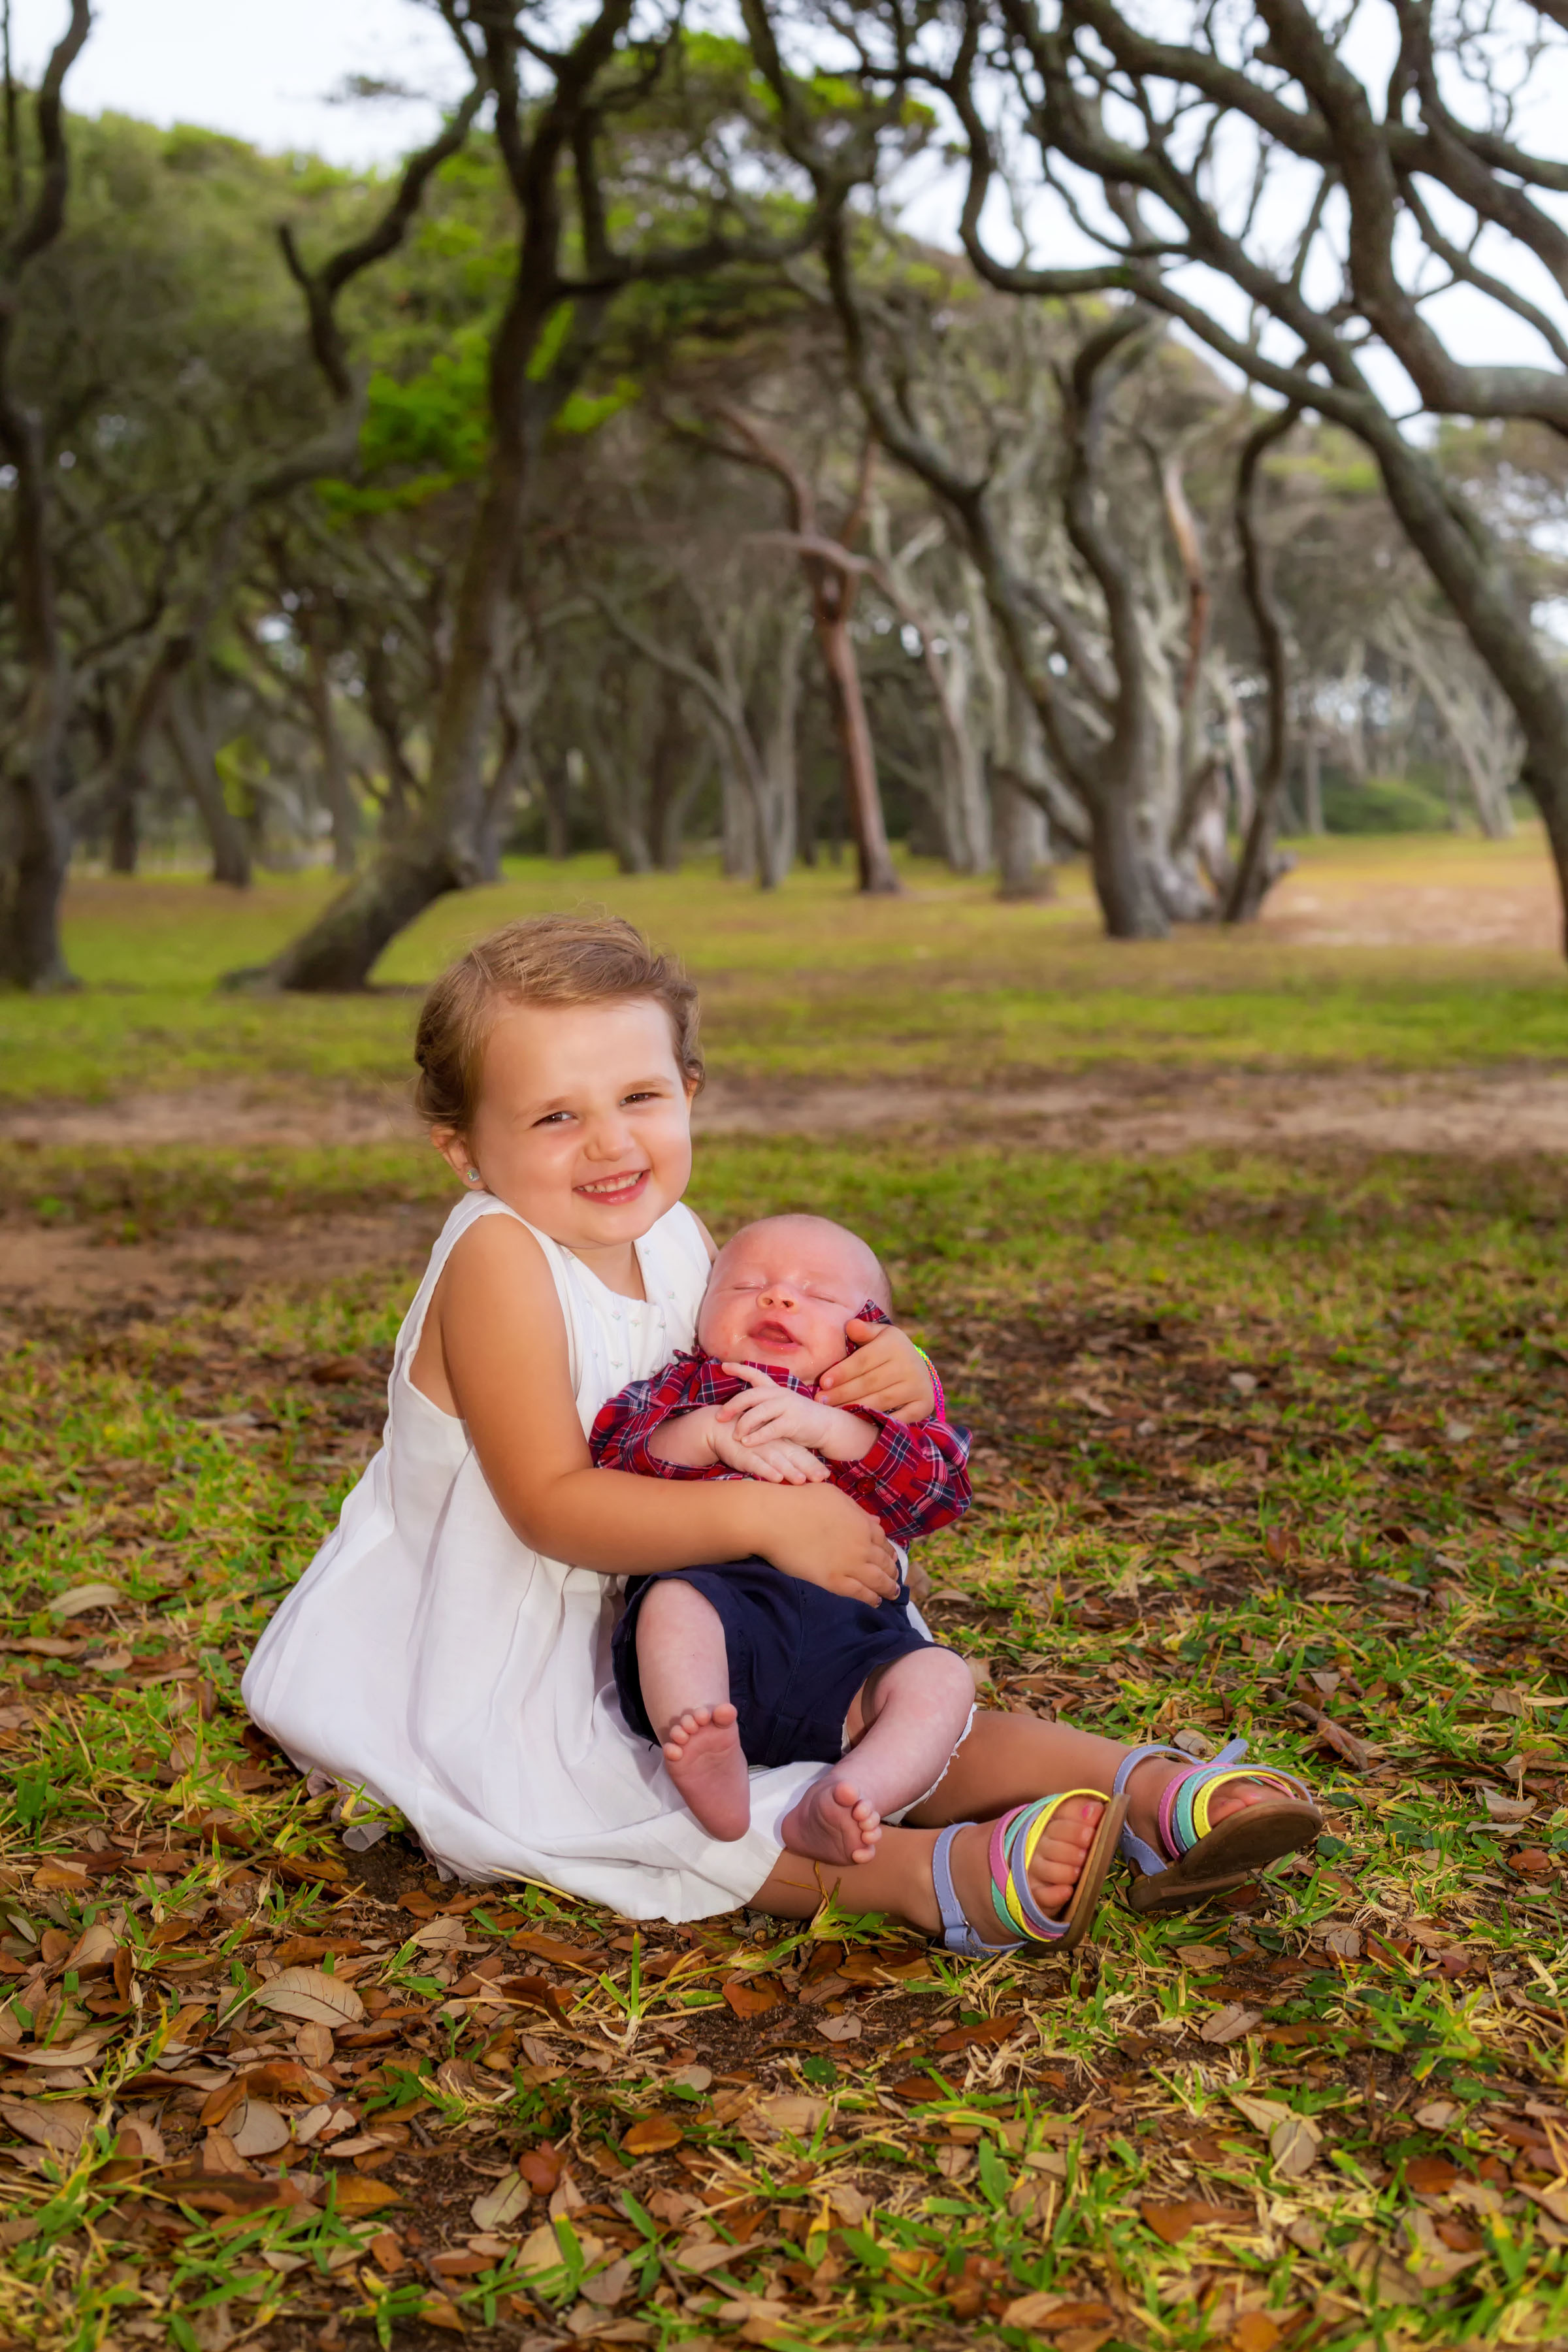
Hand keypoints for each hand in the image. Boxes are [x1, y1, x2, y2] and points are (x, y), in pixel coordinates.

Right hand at [711, 1421, 828, 1484]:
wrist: (719, 1428)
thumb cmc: (747, 1439)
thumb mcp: (767, 1445)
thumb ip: (782, 1455)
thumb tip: (800, 1472)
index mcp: (780, 1442)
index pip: (800, 1454)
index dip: (813, 1464)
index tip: (827, 1476)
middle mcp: (773, 1445)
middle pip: (794, 1457)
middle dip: (808, 1468)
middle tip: (822, 1478)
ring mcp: (759, 1449)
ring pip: (777, 1460)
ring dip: (789, 1470)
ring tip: (801, 1480)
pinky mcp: (744, 1454)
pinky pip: (756, 1463)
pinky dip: (766, 1470)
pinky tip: (775, 1477)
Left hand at [716, 1363, 834, 1450]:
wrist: (826, 1426)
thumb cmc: (800, 1419)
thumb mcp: (781, 1407)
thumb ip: (764, 1407)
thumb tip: (739, 1411)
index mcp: (775, 1389)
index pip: (755, 1374)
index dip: (739, 1369)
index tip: (723, 1365)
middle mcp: (780, 1394)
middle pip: (750, 1395)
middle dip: (732, 1405)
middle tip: (719, 1417)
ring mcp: (787, 1407)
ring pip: (758, 1413)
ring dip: (743, 1424)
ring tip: (734, 1435)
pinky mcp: (793, 1422)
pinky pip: (770, 1429)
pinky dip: (756, 1437)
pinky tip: (746, 1443)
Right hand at [744, 1484, 900, 1606]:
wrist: (776, 1518)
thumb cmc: (800, 1501)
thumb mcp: (834, 1496)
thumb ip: (856, 1511)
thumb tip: (874, 1522)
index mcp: (862, 1523)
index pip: (883, 1541)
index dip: (888, 1551)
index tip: (891, 1557)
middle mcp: (862, 1545)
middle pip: (884, 1562)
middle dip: (892, 1571)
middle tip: (895, 1579)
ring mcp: (850, 1564)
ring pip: (878, 1580)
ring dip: (888, 1588)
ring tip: (893, 1594)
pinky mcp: (834, 1581)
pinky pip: (860, 1592)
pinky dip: (871, 1598)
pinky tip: (876, 1602)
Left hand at [817, 1321, 935, 1422]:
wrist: (918, 1369)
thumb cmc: (887, 1351)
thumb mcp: (878, 1335)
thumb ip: (863, 1331)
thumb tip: (850, 1325)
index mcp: (894, 1344)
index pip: (863, 1361)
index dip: (842, 1372)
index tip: (823, 1383)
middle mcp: (909, 1364)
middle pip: (869, 1382)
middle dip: (843, 1393)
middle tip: (822, 1400)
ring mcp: (918, 1386)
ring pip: (881, 1400)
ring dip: (855, 1407)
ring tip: (834, 1411)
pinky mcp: (924, 1404)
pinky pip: (898, 1417)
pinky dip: (879, 1420)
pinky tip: (860, 1422)